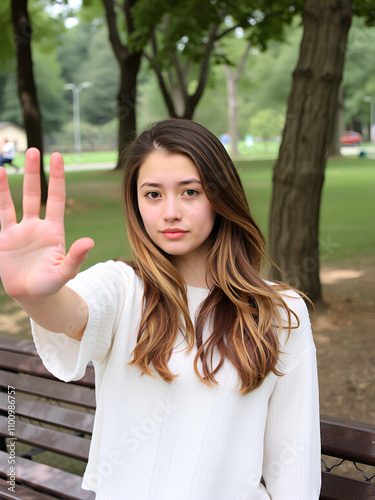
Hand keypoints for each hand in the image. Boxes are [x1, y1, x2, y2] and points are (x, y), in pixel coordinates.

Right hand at [0, 148, 93, 298]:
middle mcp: (38, 225)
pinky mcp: (6, 237)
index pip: (56, 199)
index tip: (58, 158)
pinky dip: (0, 196)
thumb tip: (89, 241)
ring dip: (17, 181)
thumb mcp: (65, 271)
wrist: (32, 295)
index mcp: (55, 230)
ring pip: (18, 200)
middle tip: (36, 150)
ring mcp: (21, 230)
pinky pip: (2, 213)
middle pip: (37, 194)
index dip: (57, 179)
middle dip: (37, 173)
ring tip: (12, 161)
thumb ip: (75, 257)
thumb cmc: (51, 283)